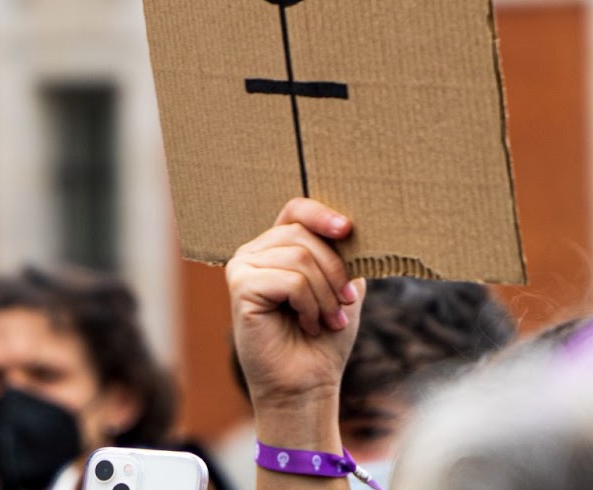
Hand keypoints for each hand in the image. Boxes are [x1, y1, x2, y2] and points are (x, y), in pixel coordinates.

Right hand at [227, 199, 361, 420]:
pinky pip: (290, 280)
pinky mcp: (240, 287)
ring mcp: (242, 267)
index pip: (296, 209)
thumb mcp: (341, 285)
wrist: (307, 383)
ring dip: (325, 294)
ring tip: (326, 319)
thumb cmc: (324, 336)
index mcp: (275, 246)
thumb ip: (341, 253)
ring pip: (300, 257)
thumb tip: (352, 226)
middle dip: (335, 272)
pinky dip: (309, 305)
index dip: (322, 213)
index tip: (347, 229)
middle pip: (303, 235)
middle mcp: (253, 251)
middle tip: (344, 304)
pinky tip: (306, 324)